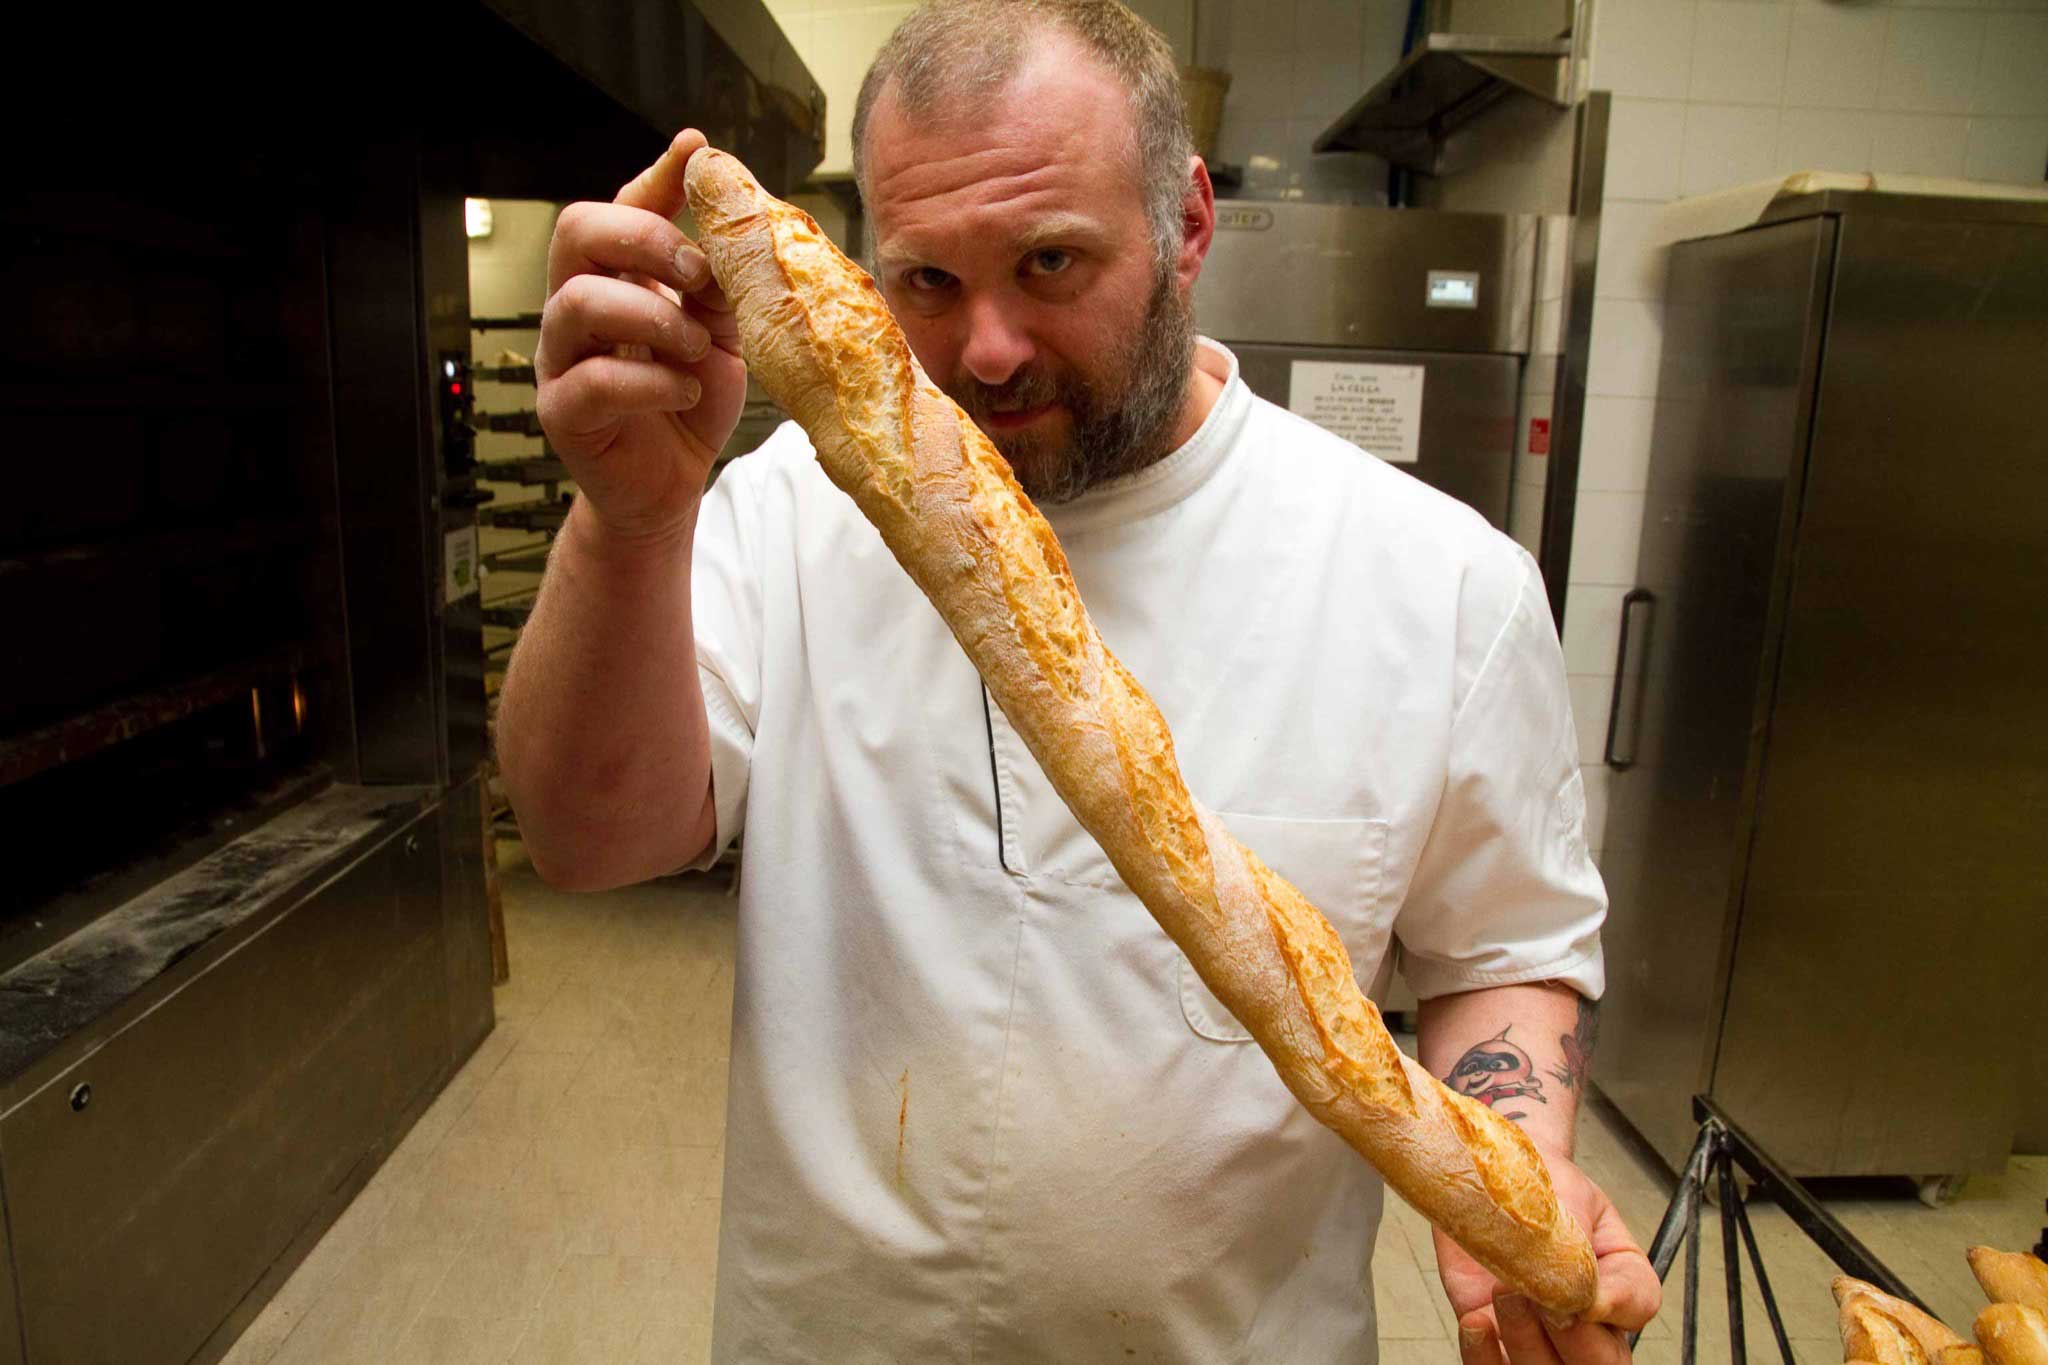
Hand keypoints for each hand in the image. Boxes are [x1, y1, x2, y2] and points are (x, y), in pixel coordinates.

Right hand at [535, 128, 747, 542]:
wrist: (671, 484)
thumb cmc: (689, 400)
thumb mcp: (722, 333)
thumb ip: (723, 286)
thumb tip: (746, 227)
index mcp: (616, 276)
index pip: (622, 206)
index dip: (655, 177)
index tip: (694, 151)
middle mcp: (577, 306)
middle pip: (576, 232)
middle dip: (643, 238)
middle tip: (695, 270)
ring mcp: (561, 357)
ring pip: (578, 303)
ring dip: (652, 314)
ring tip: (698, 344)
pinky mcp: (563, 412)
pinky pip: (593, 381)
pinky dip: (652, 381)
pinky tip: (688, 390)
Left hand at [1436, 1149, 1660, 1362]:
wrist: (1487, 1172)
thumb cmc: (1539, 1183)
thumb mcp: (1569, 1196)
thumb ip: (1580, 1241)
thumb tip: (1582, 1293)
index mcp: (1620, 1281)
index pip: (1639, 1308)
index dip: (1617, 1306)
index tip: (1588, 1291)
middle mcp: (1587, 1321)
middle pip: (1603, 1363)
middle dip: (1576, 1340)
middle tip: (1545, 1300)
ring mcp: (1540, 1337)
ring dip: (1527, 1342)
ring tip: (1504, 1292)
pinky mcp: (1493, 1340)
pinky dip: (1484, 1357)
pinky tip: (1476, 1322)